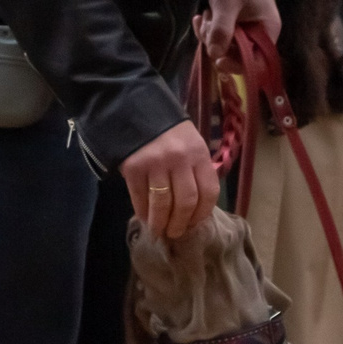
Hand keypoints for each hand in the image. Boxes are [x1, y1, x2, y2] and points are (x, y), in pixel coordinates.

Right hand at [122, 120, 216, 239]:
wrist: (136, 110)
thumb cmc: (169, 133)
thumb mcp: (191, 144)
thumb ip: (195, 170)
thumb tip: (194, 209)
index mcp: (198, 153)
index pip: (208, 191)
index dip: (202, 213)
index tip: (194, 224)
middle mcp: (179, 158)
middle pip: (186, 202)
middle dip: (180, 223)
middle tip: (175, 233)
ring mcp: (155, 163)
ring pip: (162, 204)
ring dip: (160, 223)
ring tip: (159, 230)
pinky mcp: (133, 167)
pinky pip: (140, 197)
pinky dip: (142, 211)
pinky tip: (144, 216)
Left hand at [194, 0, 281, 60]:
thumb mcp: (228, 4)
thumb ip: (222, 28)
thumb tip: (215, 55)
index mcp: (267, 32)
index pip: (257, 61)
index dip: (238, 65)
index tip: (220, 60)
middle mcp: (257, 37)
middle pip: (236, 55)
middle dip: (218, 43)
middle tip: (208, 24)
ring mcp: (244, 33)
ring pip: (223, 47)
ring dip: (210, 34)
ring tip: (206, 15)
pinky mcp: (231, 29)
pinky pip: (217, 38)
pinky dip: (207, 30)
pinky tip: (200, 17)